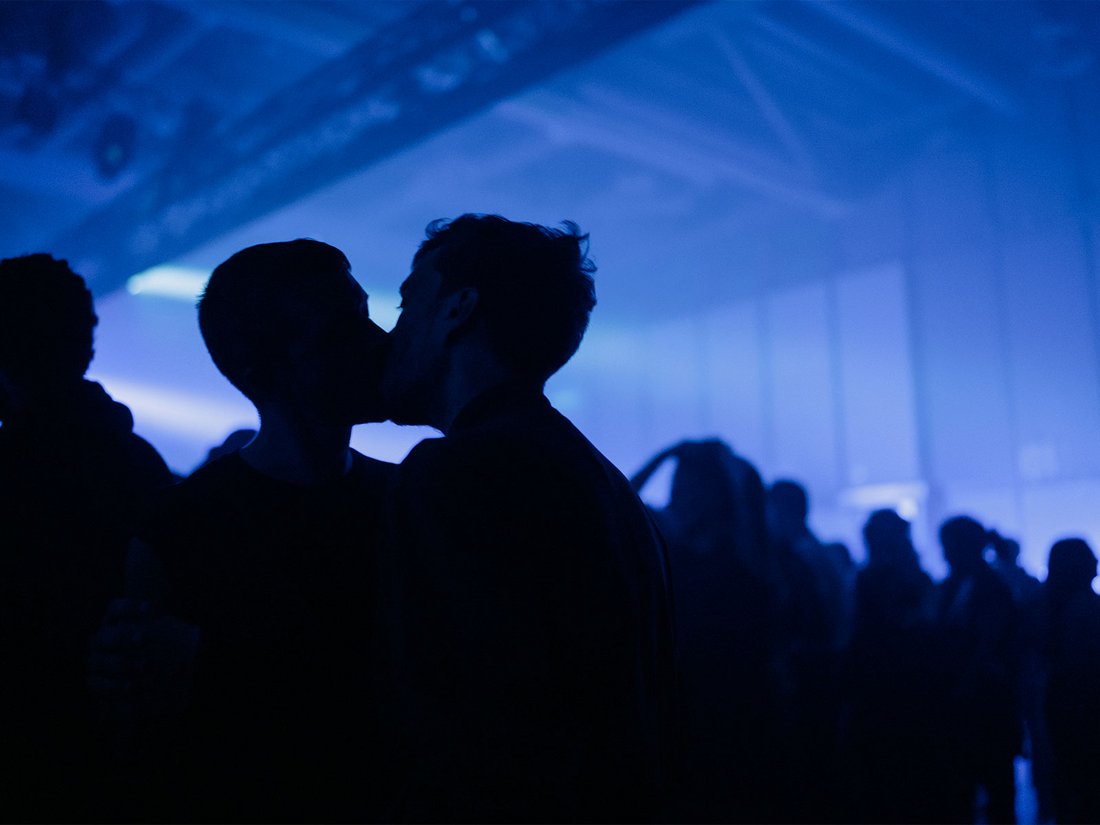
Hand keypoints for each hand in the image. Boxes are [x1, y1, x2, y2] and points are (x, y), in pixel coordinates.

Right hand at [89, 598, 198, 720]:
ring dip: (121, 663)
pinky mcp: (94, 683)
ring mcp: (95, 662)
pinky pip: (97, 685)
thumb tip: (200, 646)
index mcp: (116, 623)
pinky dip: (114, 686)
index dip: (128, 607)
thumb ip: (181, 640)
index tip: (150, 608)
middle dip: (123, 636)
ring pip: (100, 661)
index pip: (115, 608)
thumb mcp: (170, 643)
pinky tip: (131, 687)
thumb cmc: (159, 655)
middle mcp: (101, 640)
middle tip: (143, 638)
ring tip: (144, 667)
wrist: (143, 685)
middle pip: (106, 635)